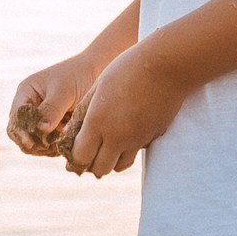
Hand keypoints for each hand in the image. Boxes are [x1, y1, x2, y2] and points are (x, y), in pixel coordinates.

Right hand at [6, 48, 109, 157]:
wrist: (95, 72)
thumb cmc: (78, 76)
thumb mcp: (64, 91)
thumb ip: (52, 109)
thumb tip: (41, 129)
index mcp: (26, 92)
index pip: (15, 117)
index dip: (20, 132)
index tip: (31, 143)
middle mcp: (29, 106)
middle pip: (19, 132)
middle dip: (31, 143)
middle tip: (48, 148)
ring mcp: (40, 117)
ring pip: (32, 140)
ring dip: (43, 147)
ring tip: (58, 146)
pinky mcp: (52, 126)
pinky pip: (46, 143)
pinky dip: (52, 147)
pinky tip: (63, 146)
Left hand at [64, 43, 177, 176]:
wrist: (165, 66)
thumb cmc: (126, 69)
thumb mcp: (97, 87)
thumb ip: (82, 113)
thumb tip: (70, 134)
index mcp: (98, 122)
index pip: (80, 157)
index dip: (74, 157)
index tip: (74, 149)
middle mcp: (117, 136)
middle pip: (99, 169)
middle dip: (90, 164)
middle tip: (88, 152)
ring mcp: (137, 140)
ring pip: (118, 167)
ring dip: (110, 161)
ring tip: (106, 145)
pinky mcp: (152, 138)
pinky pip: (135, 153)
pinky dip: (127, 151)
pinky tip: (125, 135)